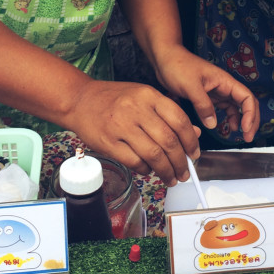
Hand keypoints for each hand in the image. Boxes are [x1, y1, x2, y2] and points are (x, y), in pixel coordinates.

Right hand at [67, 79, 201, 186]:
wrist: (79, 99)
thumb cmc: (114, 98)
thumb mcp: (143, 97)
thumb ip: (168, 114)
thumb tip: (194, 135)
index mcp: (149, 95)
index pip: (179, 120)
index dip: (190, 141)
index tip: (194, 154)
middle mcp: (137, 109)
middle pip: (168, 141)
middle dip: (180, 162)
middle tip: (184, 173)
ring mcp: (121, 125)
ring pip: (153, 154)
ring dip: (165, 171)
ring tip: (170, 178)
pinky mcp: (108, 142)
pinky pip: (134, 161)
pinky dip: (145, 169)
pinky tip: (148, 170)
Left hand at [150, 44, 260, 142]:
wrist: (164, 59)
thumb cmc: (177, 65)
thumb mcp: (190, 86)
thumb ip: (202, 105)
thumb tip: (213, 124)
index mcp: (224, 81)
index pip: (247, 97)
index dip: (250, 114)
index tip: (245, 129)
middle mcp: (223, 86)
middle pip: (246, 103)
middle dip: (250, 120)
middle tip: (248, 137)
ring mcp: (216, 91)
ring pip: (236, 107)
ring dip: (240, 120)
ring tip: (239, 135)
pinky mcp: (208, 97)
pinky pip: (223, 109)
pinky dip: (227, 119)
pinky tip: (224, 127)